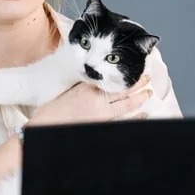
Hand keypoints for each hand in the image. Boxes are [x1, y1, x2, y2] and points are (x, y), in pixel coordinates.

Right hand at [26, 75, 152, 127]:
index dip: (124, 73)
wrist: (44, 128)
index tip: (133, 66)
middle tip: (148, 77)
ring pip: (126, 104)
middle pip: (123, 90)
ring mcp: (100, 115)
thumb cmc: (52, 110)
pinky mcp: (100, 126)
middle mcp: (96, 100)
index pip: (111, 77)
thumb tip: (98, 79)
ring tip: (149, 92)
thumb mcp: (68, 90)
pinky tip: (143, 115)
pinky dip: (134, 118)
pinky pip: (122, 121)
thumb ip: (85, 84)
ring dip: (139, 98)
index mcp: (87, 88)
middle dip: (138, 83)